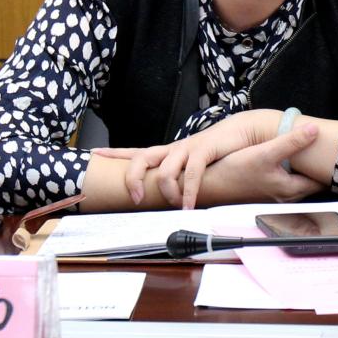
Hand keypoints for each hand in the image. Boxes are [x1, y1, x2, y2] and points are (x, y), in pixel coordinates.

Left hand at [93, 110, 279, 207]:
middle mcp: (172, 149)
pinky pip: (191, 173)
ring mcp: (187, 148)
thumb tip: (168, 199)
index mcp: (167, 153)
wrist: (242, 131)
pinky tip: (190, 206)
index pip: (135, 152)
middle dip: (132, 178)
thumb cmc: (217, 151)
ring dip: (167, 193)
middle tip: (134, 198)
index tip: (95, 154)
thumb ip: (180, 178)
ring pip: (164, 170)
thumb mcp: (193, 165)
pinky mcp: (203, 150)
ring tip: (175, 205)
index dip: (115, 154)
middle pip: (141, 158)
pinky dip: (188, 193)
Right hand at [196, 124, 324, 205]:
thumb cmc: (235, 172)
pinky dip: (293, 171)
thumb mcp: (265, 153)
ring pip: (299, 181)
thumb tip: (314, 130)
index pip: (321, 181)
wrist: (209, 186)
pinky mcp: (265, 190)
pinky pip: (287, 180)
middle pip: (311, 182)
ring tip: (314, 153)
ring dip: (306, 169)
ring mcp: (275, 194)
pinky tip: (289, 158)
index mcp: (290, 189)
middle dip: (320, 169)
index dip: (330, 168)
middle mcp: (285, 196)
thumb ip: (291, 142)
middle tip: (331, 151)